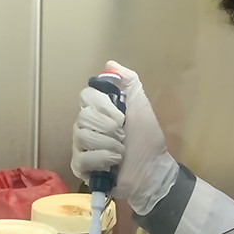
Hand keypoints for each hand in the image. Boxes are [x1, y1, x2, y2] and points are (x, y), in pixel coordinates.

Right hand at [71, 60, 179, 214]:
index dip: (103, 105)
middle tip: (122, 135)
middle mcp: (86, 126)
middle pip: (82, 116)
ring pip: (81, 136)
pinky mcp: (81, 167)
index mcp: (99, 110)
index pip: (86, 96)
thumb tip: (109, 63)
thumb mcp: (141, 106)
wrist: (152, 170)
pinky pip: (81, 158)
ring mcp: (81, 147)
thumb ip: (129, 82)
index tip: (121, 115)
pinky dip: (101, 159)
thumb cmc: (147, 140)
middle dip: (107, 127)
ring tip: (121, 151)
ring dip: (108, 144)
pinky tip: (114, 162)